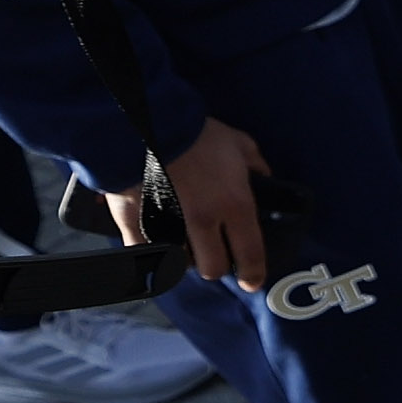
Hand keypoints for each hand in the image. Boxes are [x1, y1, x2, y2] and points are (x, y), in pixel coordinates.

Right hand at [111, 115, 273, 292]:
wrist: (146, 121)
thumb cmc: (196, 131)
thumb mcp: (238, 142)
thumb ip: (256, 164)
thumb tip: (265, 178)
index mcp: (234, 205)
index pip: (250, 254)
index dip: (253, 273)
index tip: (251, 281)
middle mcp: (203, 221)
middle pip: (212, 267)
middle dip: (215, 265)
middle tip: (213, 254)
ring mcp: (168, 225)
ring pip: (179, 263)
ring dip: (183, 258)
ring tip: (183, 245)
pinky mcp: (135, 223)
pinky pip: (143, 253)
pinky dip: (149, 254)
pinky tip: (153, 248)